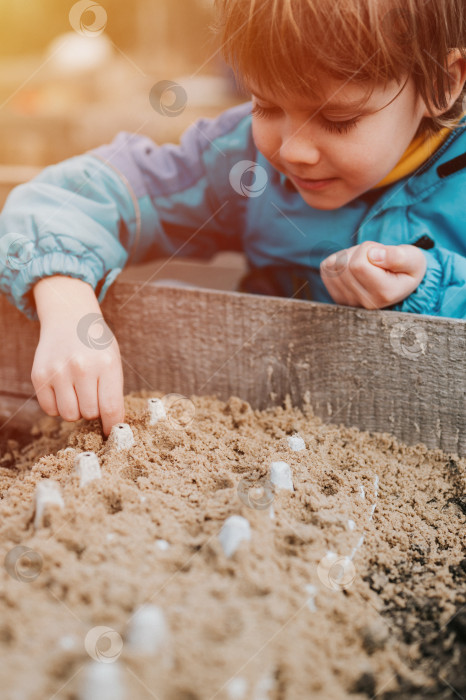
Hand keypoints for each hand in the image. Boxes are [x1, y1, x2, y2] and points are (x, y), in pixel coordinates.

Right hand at [31, 276, 124, 435]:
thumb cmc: (96, 343)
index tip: (112, 432)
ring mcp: (58, 371)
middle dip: (93, 410)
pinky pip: (50, 410)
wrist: (69, 317)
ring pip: (69, 415)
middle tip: (93, 395)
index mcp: (106, 364)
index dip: (112, 425)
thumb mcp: (113, 360)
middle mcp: (81, 367)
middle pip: (89, 413)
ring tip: (78, 391)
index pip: (111, 408)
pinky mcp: (39, 375)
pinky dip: (58, 406)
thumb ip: (113, 391)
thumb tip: (113, 424)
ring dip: (75, 409)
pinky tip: (63, 389)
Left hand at [320, 242, 426, 309]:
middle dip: (357, 252)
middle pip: (344, 265)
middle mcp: (364, 303)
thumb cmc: (407, 268)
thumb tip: (373, 255)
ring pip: (334, 266)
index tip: (381, 253)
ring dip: (348, 256)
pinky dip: (338, 260)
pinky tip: (353, 266)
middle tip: (374, 256)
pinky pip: (326, 269)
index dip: (368, 249)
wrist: (400, 282)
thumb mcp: (413, 259)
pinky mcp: (337, 297)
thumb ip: (398, 257)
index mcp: (384, 294)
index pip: (358, 265)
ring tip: (366, 261)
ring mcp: (349, 302)